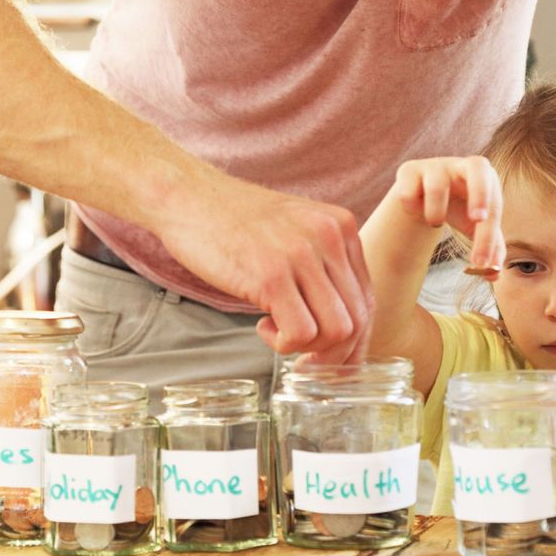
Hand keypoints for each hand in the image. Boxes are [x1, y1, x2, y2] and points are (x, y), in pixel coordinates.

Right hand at [157, 174, 373, 362]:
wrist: (187, 197)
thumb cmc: (234, 221)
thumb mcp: (295, 230)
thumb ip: (322, 265)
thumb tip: (341, 325)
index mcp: (341, 227)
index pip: (368, 300)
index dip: (354, 340)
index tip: (332, 358)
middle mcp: (329, 237)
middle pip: (358, 320)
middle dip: (333, 353)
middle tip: (303, 358)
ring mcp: (301, 255)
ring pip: (336, 331)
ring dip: (308, 349)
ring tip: (278, 333)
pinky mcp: (270, 275)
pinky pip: (301, 333)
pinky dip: (284, 343)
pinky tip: (262, 326)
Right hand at [391, 156, 504, 271]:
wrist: (423, 193)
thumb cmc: (459, 209)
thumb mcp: (475, 229)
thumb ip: (489, 249)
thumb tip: (493, 273)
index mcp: (486, 178)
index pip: (493, 205)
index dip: (488, 235)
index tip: (480, 261)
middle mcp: (462, 166)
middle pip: (478, 166)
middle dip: (480, 194)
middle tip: (477, 220)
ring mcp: (435, 165)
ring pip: (437, 187)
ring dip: (435, 213)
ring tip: (434, 222)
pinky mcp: (409, 170)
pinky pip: (409, 192)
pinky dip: (411, 208)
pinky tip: (415, 210)